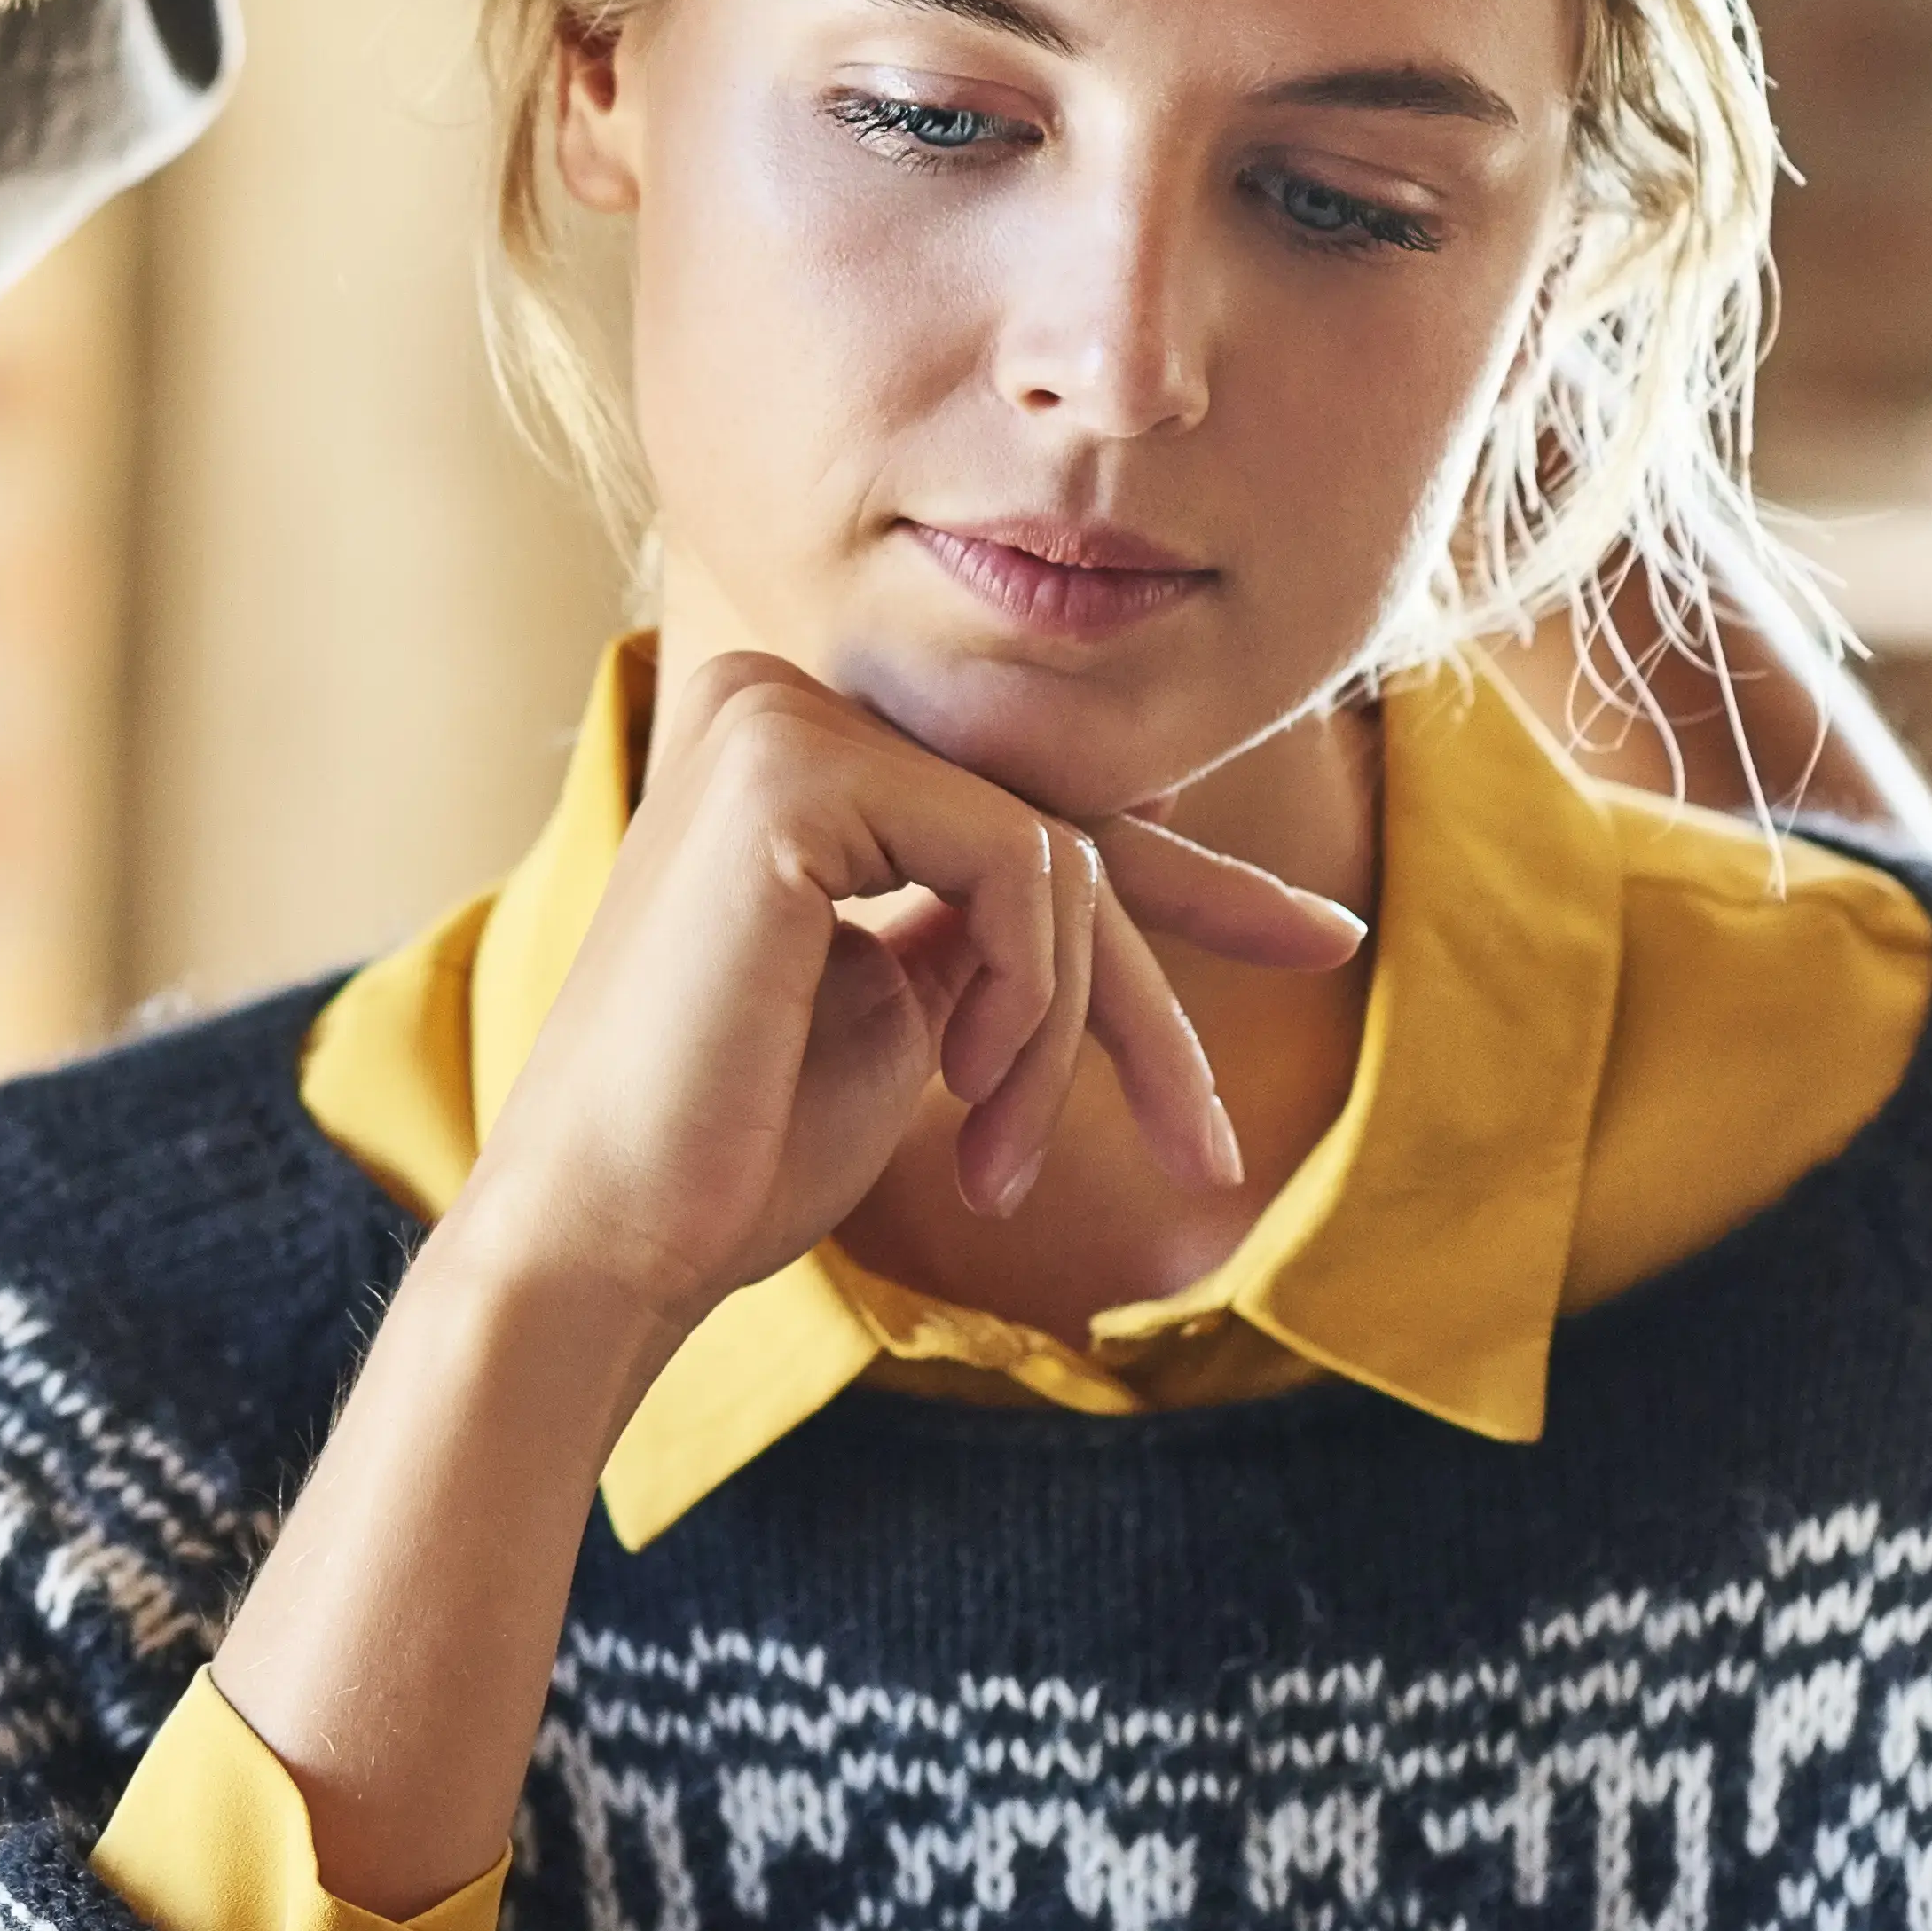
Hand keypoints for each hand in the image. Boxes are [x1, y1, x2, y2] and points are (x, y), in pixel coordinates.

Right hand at [460, 646, 1363, 1333]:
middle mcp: (775, 700)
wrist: (612, 1230)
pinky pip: (1018, 865)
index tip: (1319, 936)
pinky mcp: (789, 772)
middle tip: (1209, 1148)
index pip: (1023, 810)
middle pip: (1050, 831)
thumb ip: (991, 917)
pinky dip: (1027, 1004)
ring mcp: (775, 720)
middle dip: (1145, 1000)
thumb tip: (1139, 832)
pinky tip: (960, 1099)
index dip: (1185, 880)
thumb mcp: (907, 1006)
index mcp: (792, 752)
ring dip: (1063, 1035)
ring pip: (1050, 854)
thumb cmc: (736, 1146)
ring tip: (1000, 1163)